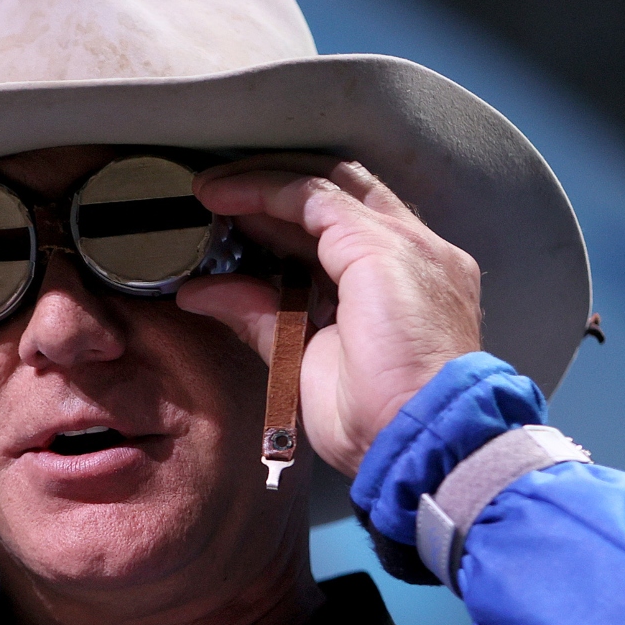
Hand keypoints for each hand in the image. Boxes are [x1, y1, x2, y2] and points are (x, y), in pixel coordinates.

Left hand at [179, 155, 480, 476]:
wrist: (423, 442)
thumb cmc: (379, 422)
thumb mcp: (305, 359)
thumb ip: (260, 316)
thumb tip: (202, 292)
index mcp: (408, 283)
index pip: (344, 226)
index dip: (286, 217)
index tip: (234, 222)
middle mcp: (416, 252)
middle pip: (341, 193)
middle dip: (275, 187)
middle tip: (217, 195)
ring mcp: (406, 244)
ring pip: (326, 184)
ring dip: (262, 182)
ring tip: (212, 190)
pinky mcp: (381, 246)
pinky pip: (312, 198)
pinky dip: (264, 191)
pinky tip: (224, 197)